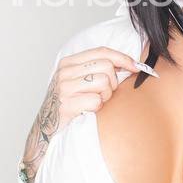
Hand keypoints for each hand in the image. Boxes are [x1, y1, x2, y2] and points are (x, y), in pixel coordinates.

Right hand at [19, 45, 148, 182]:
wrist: (46, 131)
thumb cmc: (68, 107)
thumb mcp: (78, 83)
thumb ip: (96, 71)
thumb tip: (127, 64)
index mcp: (68, 63)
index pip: (101, 51)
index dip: (122, 58)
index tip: (135, 66)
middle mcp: (65, 72)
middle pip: (106, 66)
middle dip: (113, 82)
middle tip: (105, 95)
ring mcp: (64, 88)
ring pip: (104, 82)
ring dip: (105, 96)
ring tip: (95, 103)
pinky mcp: (66, 105)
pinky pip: (96, 101)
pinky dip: (97, 109)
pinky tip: (88, 112)